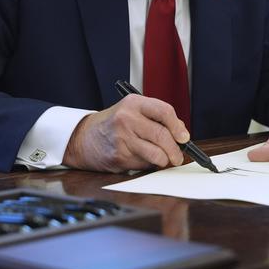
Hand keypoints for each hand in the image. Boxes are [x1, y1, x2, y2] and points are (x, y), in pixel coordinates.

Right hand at [63, 94, 188, 172]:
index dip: (178, 126)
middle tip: (178, 156)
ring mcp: (122, 138)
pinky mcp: (119, 156)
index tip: (184, 137)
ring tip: (163, 159)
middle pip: (162, 135)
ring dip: (164, 160)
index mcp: (133, 103)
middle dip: (175, 150)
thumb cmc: (114, 124)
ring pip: (155, 153)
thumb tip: (181, 133)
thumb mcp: (133, 111)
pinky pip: (144, 164)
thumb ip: (156, 118)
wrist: (84, 138)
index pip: (164, 111)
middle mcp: (127, 119)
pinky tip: (142, 159)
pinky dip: (148, 165)